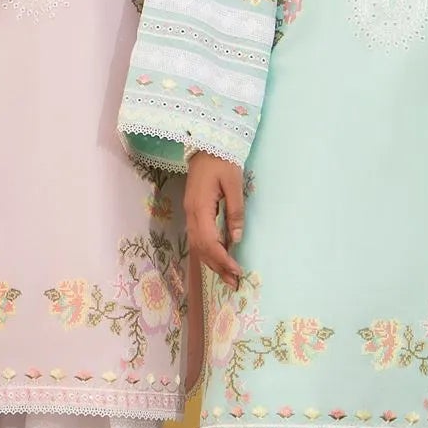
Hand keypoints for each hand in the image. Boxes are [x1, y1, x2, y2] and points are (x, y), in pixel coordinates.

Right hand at [184, 151, 245, 287]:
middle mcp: (191, 214)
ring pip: (197, 245)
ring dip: (212, 262)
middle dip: (217, 267)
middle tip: (234, 282)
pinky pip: (198, 238)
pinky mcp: (193, 211)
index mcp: (200, 208)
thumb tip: (236, 239)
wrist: (207, 144)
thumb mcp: (234, 184)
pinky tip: (220, 257)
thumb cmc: (222, 162)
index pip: (209, 243)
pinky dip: (208, 251)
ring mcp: (190, 213)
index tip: (237, 271)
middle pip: (201, 249)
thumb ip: (235, 212)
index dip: (223, 260)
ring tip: (228, 276)